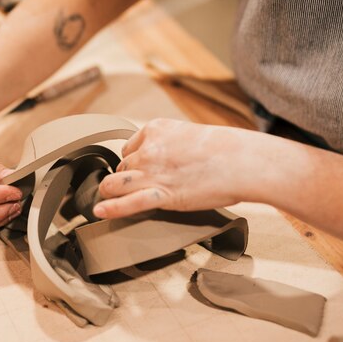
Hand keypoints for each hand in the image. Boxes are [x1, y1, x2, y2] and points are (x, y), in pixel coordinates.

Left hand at [94, 118, 261, 218]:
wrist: (242, 161)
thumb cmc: (224, 149)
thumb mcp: (189, 134)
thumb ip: (169, 143)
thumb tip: (163, 155)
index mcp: (155, 129)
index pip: (129, 148)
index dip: (133, 161)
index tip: (137, 169)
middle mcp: (149, 149)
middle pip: (122, 167)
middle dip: (125, 178)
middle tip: (130, 187)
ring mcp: (152, 172)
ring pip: (116, 183)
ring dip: (111, 191)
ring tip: (106, 199)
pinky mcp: (161, 194)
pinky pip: (128, 203)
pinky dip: (112, 208)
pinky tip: (100, 211)